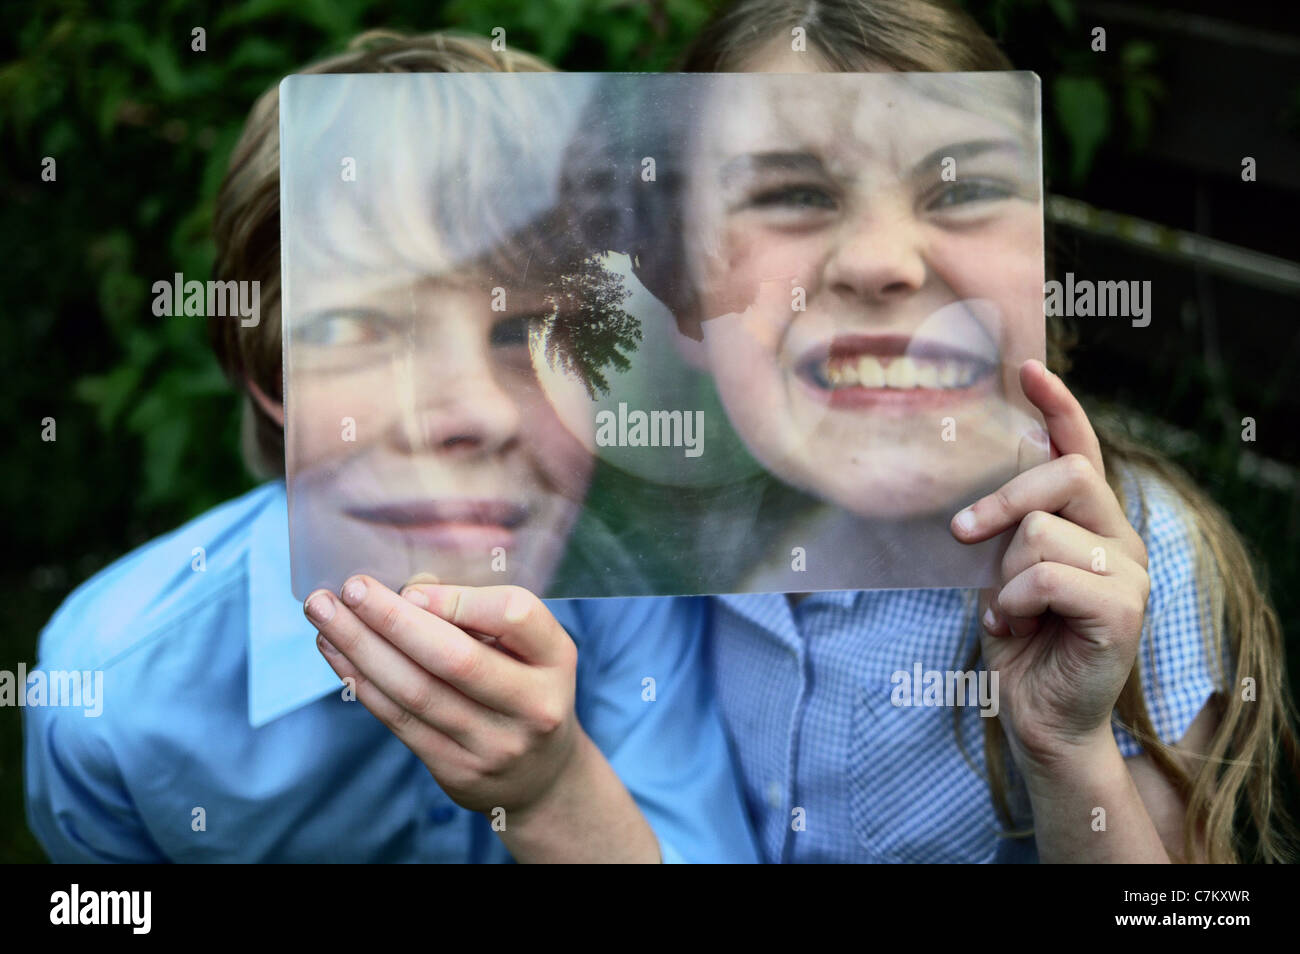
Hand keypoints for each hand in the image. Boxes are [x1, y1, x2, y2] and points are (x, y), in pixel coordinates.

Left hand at [303, 577, 580, 816]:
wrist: (542, 777)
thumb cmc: (527, 689)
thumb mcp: (530, 649)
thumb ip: (480, 617)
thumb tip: (406, 592)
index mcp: (556, 659)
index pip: (514, 616)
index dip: (459, 599)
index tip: (411, 588)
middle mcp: (533, 705)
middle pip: (455, 659)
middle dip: (393, 620)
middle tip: (351, 588)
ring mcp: (494, 744)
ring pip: (416, 692)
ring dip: (361, 648)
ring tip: (322, 612)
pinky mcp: (455, 771)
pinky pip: (399, 720)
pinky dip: (361, 681)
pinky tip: (336, 651)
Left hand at [951, 359, 1149, 778]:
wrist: (1038, 715)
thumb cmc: (1019, 639)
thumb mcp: (1002, 571)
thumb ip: (1006, 530)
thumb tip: (972, 494)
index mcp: (1090, 522)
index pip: (1079, 450)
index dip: (1058, 405)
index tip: (1028, 368)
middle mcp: (1119, 538)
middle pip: (1064, 476)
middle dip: (1002, 501)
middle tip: (963, 535)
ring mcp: (1129, 572)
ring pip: (1042, 531)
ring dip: (1005, 574)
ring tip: (1010, 609)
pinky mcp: (1124, 609)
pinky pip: (1048, 575)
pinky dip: (1015, 601)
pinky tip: (1016, 626)